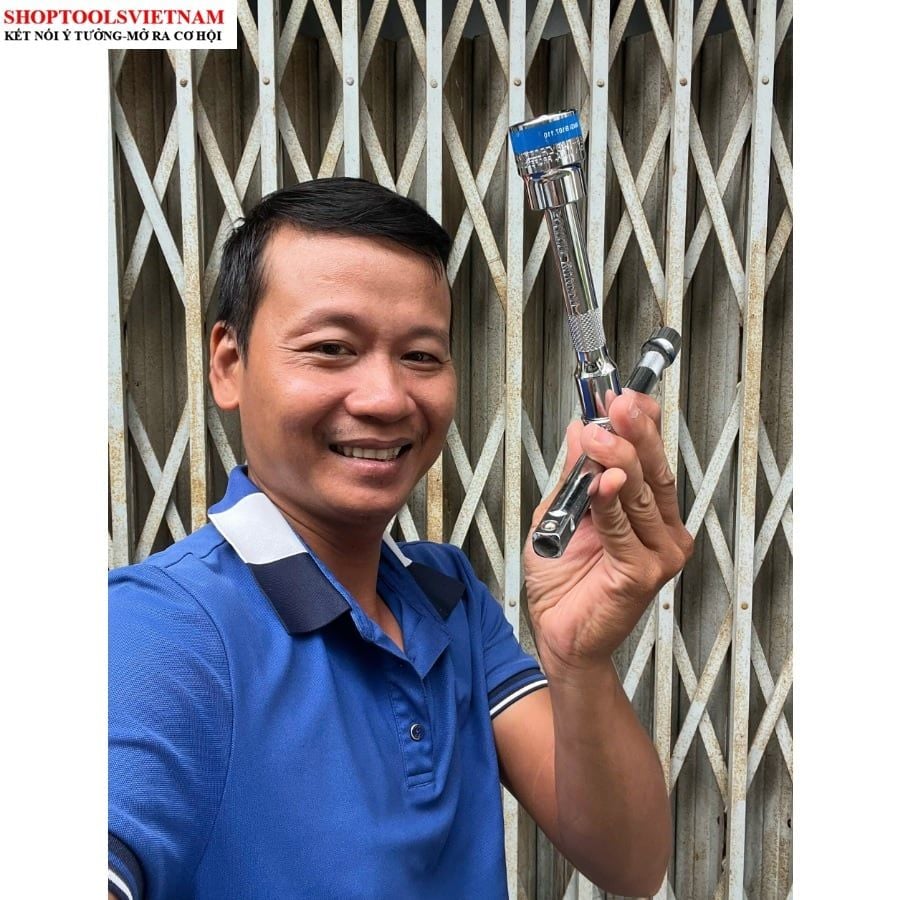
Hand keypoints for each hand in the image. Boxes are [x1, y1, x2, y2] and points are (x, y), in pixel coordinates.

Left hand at [524, 390, 692, 673]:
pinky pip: (623, 529)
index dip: (642, 425)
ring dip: (619, 459)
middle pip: (654, 470)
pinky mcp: (644, 574)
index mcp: (648, 512)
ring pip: (642, 494)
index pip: (653, 459)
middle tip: (617, 405)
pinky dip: (610, 503)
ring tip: (599, 434)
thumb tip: (582, 428)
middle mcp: (662, 529)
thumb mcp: (560, 512)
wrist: (558, 634)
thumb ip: (574, 475)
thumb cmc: (563, 579)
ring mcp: (659, 552)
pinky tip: (602, 481)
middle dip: (634, 432)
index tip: (624, 396)